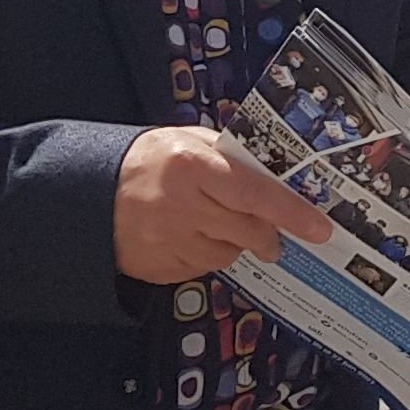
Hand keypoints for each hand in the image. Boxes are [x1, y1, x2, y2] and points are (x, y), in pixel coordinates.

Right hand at [113, 125, 334, 285]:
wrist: (90, 194)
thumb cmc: (147, 161)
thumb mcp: (188, 140)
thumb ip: (231, 154)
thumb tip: (275, 171)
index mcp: (193, 166)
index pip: (254, 193)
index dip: (291, 212)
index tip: (319, 227)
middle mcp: (183, 206)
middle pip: (248, 231)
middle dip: (268, 235)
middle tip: (274, 234)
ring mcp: (170, 241)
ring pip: (228, 254)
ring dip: (234, 243)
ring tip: (215, 223)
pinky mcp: (161, 268)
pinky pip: (203, 268)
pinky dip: (207, 255)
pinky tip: (192, 237)